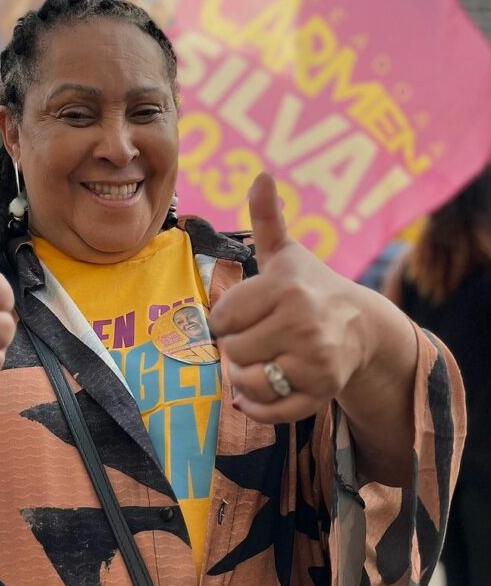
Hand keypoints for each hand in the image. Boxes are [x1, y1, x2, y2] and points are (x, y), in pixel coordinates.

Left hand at [208, 172, 369, 422]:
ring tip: (259, 361)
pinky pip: (268, 410)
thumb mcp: (288, 254)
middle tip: (254, 339)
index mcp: (285, 288)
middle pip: (231, 351)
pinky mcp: (320, 393)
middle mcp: (302, 323)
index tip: (242, 316)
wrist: (362, 328)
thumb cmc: (312, 288)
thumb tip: (261, 175)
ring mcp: (313, 361)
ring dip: (242, 377)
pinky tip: (256, 393)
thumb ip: (267, 218)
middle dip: (235, 348)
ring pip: (245, 382)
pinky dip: (255, 407)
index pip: (222, 318)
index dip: (225, 320)